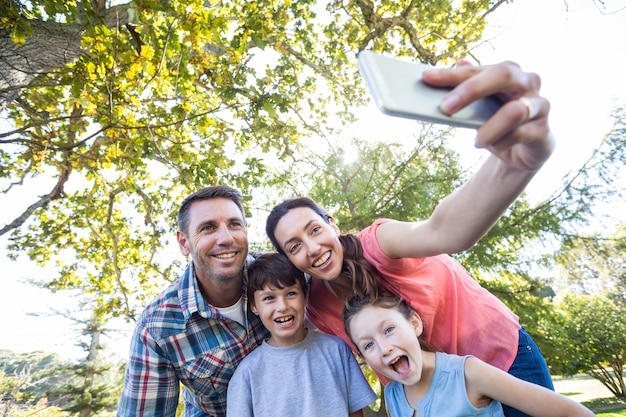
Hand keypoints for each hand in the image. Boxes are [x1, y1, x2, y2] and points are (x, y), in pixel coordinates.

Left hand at [422, 60, 555, 171]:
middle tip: (445, 107)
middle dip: (471, 89)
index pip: (477, 69)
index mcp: (508, 71)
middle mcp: (528, 82)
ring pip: (515, 110)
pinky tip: (491, 147)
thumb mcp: (476, 108)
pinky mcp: (543, 131)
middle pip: (503, 74)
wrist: (521, 151)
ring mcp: (539, 105)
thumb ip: (463, 90)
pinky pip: (520, 134)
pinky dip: (501, 142)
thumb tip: (454, 66)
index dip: (451, 74)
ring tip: (476, 140)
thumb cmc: (496, 122)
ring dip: (489, 128)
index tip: (427, 78)